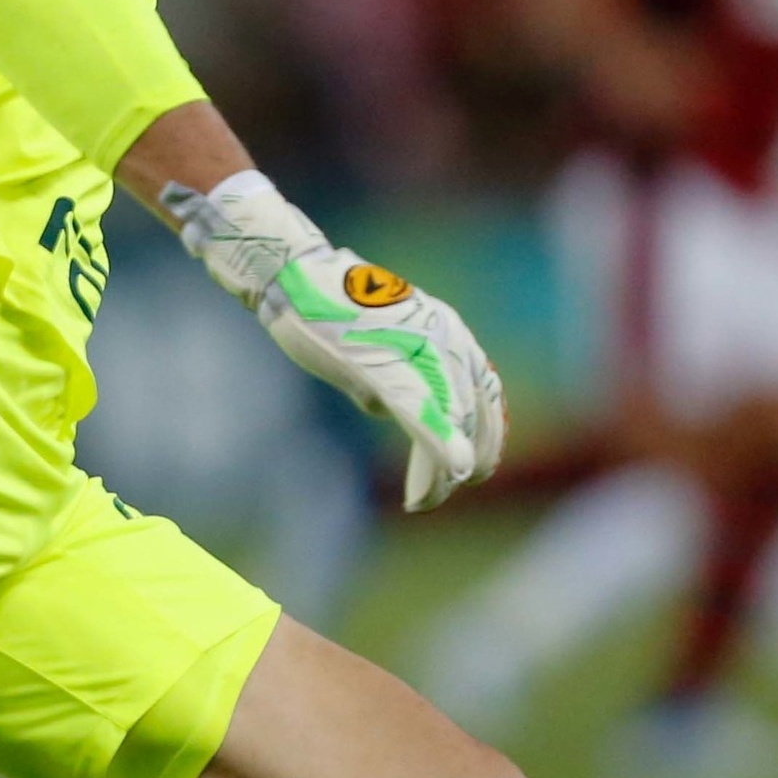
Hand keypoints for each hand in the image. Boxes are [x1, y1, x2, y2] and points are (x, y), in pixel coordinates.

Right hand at [165, 172, 506, 512]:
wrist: (292, 278)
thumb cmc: (325, 308)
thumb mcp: (375, 343)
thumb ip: (392, 375)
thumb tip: (388, 409)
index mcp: (448, 332)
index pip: (483, 393)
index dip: (485, 436)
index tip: (476, 467)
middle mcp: (448, 341)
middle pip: (473, 415)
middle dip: (465, 461)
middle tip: (440, 490)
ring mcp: (422, 354)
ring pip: (451, 423)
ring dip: (440, 471)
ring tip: (425, 499)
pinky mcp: (390, 370)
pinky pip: (424, 418)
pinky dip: (438, 450)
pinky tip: (441, 481)